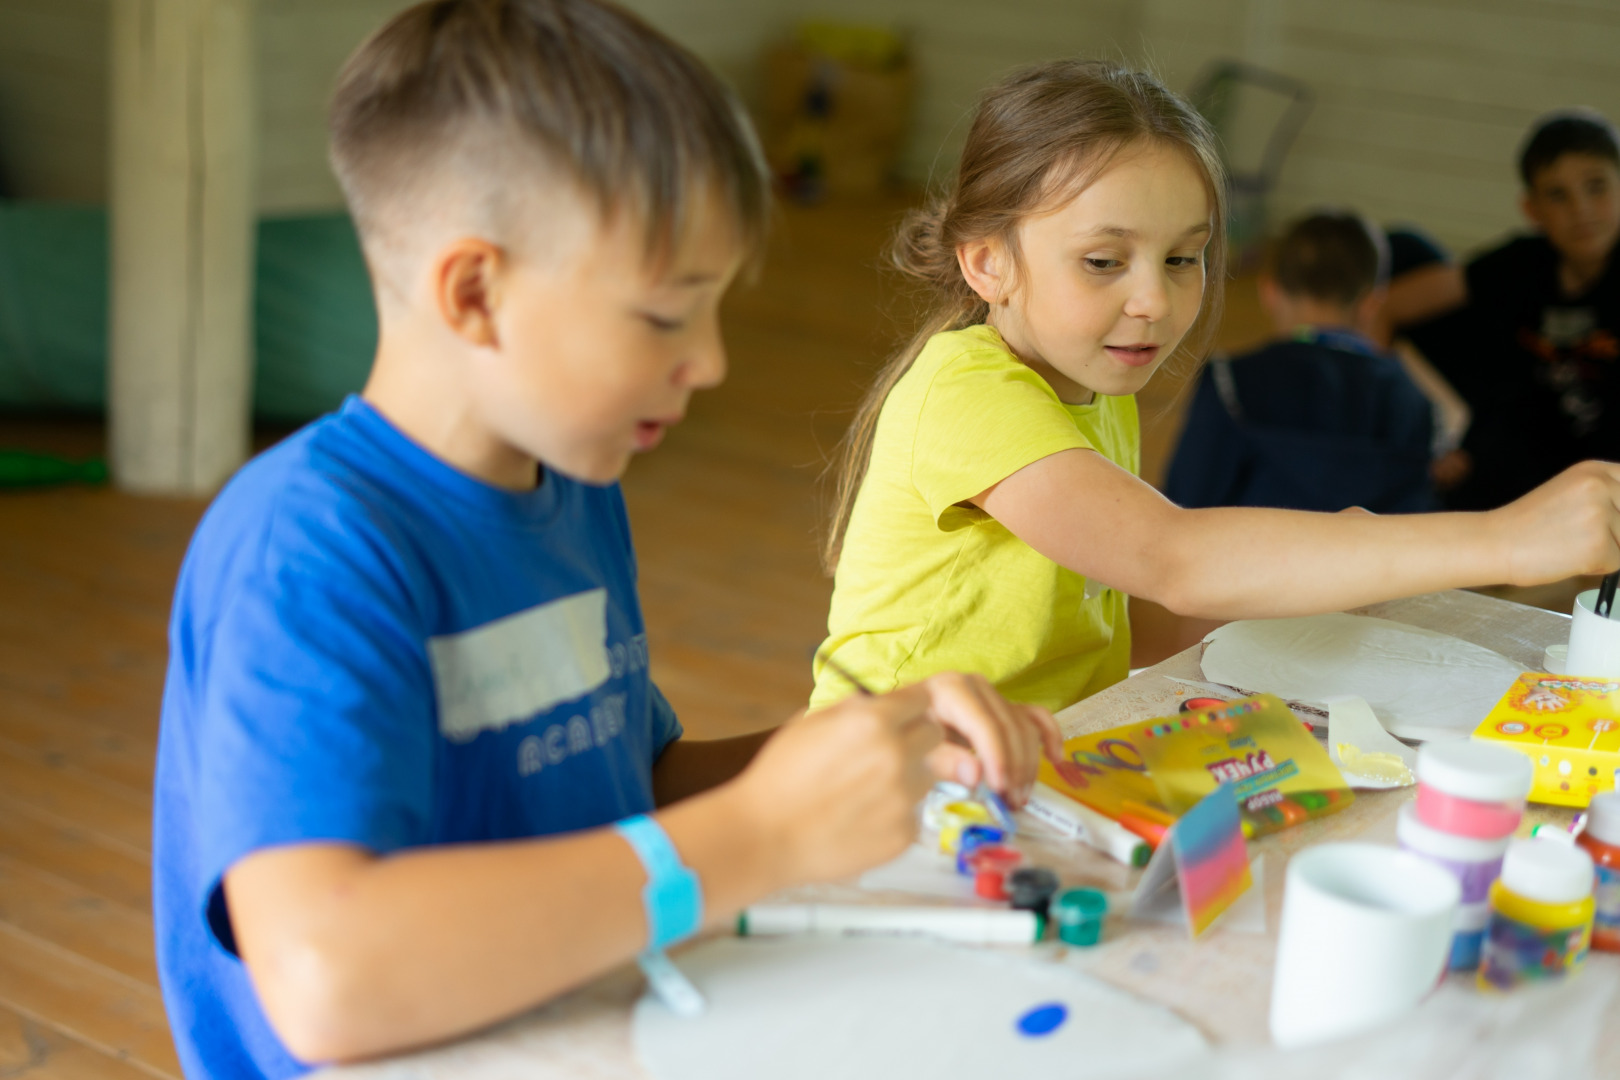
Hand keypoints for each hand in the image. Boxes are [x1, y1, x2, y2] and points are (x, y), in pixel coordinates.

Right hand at [729, 689, 942, 887]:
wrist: (764, 835)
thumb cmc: (779, 777)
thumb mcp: (809, 722)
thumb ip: (852, 709)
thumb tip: (878, 701)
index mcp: (873, 720)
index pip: (922, 699)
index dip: (910, 707)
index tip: (903, 715)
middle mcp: (896, 755)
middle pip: (934, 735)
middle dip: (915, 739)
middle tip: (886, 753)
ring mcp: (904, 798)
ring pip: (927, 777)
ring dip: (906, 778)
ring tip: (865, 791)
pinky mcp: (904, 834)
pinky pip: (913, 815)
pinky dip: (894, 815)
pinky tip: (860, 818)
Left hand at [911, 672, 1063, 805]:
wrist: (899, 718)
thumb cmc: (903, 734)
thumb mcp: (914, 747)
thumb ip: (941, 760)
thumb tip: (975, 776)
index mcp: (951, 689)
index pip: (985, 724)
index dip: (997, 757)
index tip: (1000, 789)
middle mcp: (976, 686)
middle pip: (1009, 727)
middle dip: (1014, 767)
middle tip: (1011, 802)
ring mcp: (993, 694)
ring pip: (1024, 728)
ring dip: (1028, 764)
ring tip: (1019, 798)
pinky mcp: (1003, 706)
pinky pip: (1035, 717)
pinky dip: (1049, 735)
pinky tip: (1056, 758)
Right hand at [1489, 460, 1619, 584]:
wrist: (1495, 543)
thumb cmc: (1526, 525)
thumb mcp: (1570, 494)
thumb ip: (1605, 496)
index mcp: (1593, 470)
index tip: (1612, 517)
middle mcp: (1599, 486)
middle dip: (1616, 531)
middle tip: (1584, 534)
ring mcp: (1599, 514)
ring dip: (1608, 550)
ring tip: (1572, 545)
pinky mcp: (1598, 544)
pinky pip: (1617, 564)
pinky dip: (1597, 568)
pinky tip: (1569, 557)